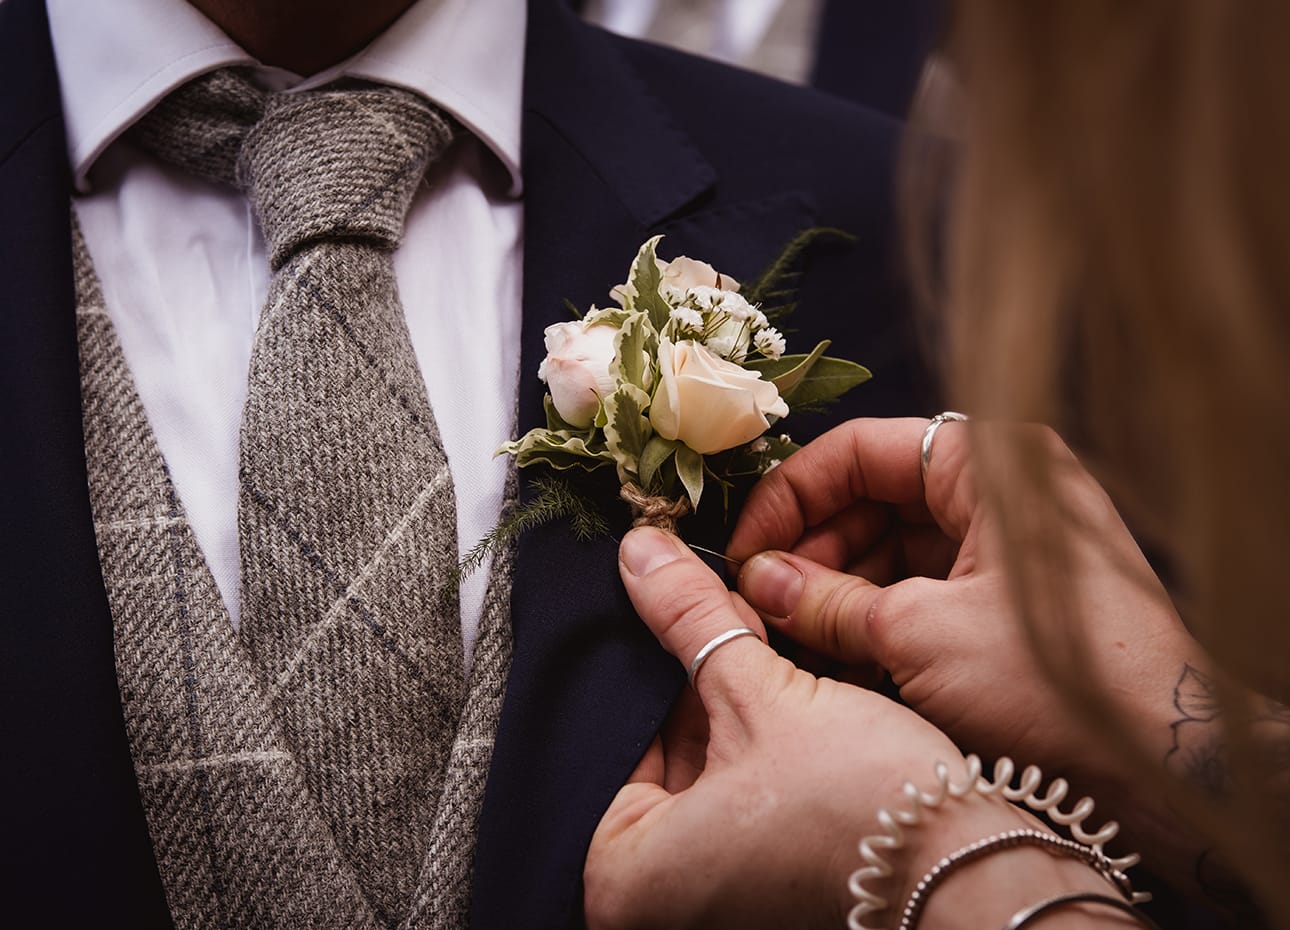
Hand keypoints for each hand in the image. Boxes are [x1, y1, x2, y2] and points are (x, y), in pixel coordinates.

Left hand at [585, 527, 1053, 929]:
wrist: (977, 874)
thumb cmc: (862, 807)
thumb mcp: (763, 695)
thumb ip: (690, 619)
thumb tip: (637, 551)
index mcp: (623, 878)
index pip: (612, 739)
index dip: (649, 662)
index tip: (674, 603)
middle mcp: (659, 901)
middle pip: (656, 755)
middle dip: (691, 680)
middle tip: (716, 610)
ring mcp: (714, 898)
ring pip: (702, 771)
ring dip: (727, 704)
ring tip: (754, 637)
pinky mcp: (765, 885)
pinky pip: (739, 798)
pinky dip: (755, 745)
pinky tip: (785, 688)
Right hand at [728, 418, 1200, 788]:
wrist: (1162, 765)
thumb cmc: (1056, 679)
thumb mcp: (918, 635)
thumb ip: (825, 600)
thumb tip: (758, 579)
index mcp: (989, 462)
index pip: (860, 451)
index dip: (791, 497)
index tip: (744, 547)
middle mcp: (999, 492)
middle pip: (872, 500)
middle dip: (810, 552)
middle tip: (759, 601)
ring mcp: (1005, 548)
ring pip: (892, 550)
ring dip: (834, 591)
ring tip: (786, 635)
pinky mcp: (1006, 602)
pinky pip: (920, 591)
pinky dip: (873, 619)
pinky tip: (829, 655)